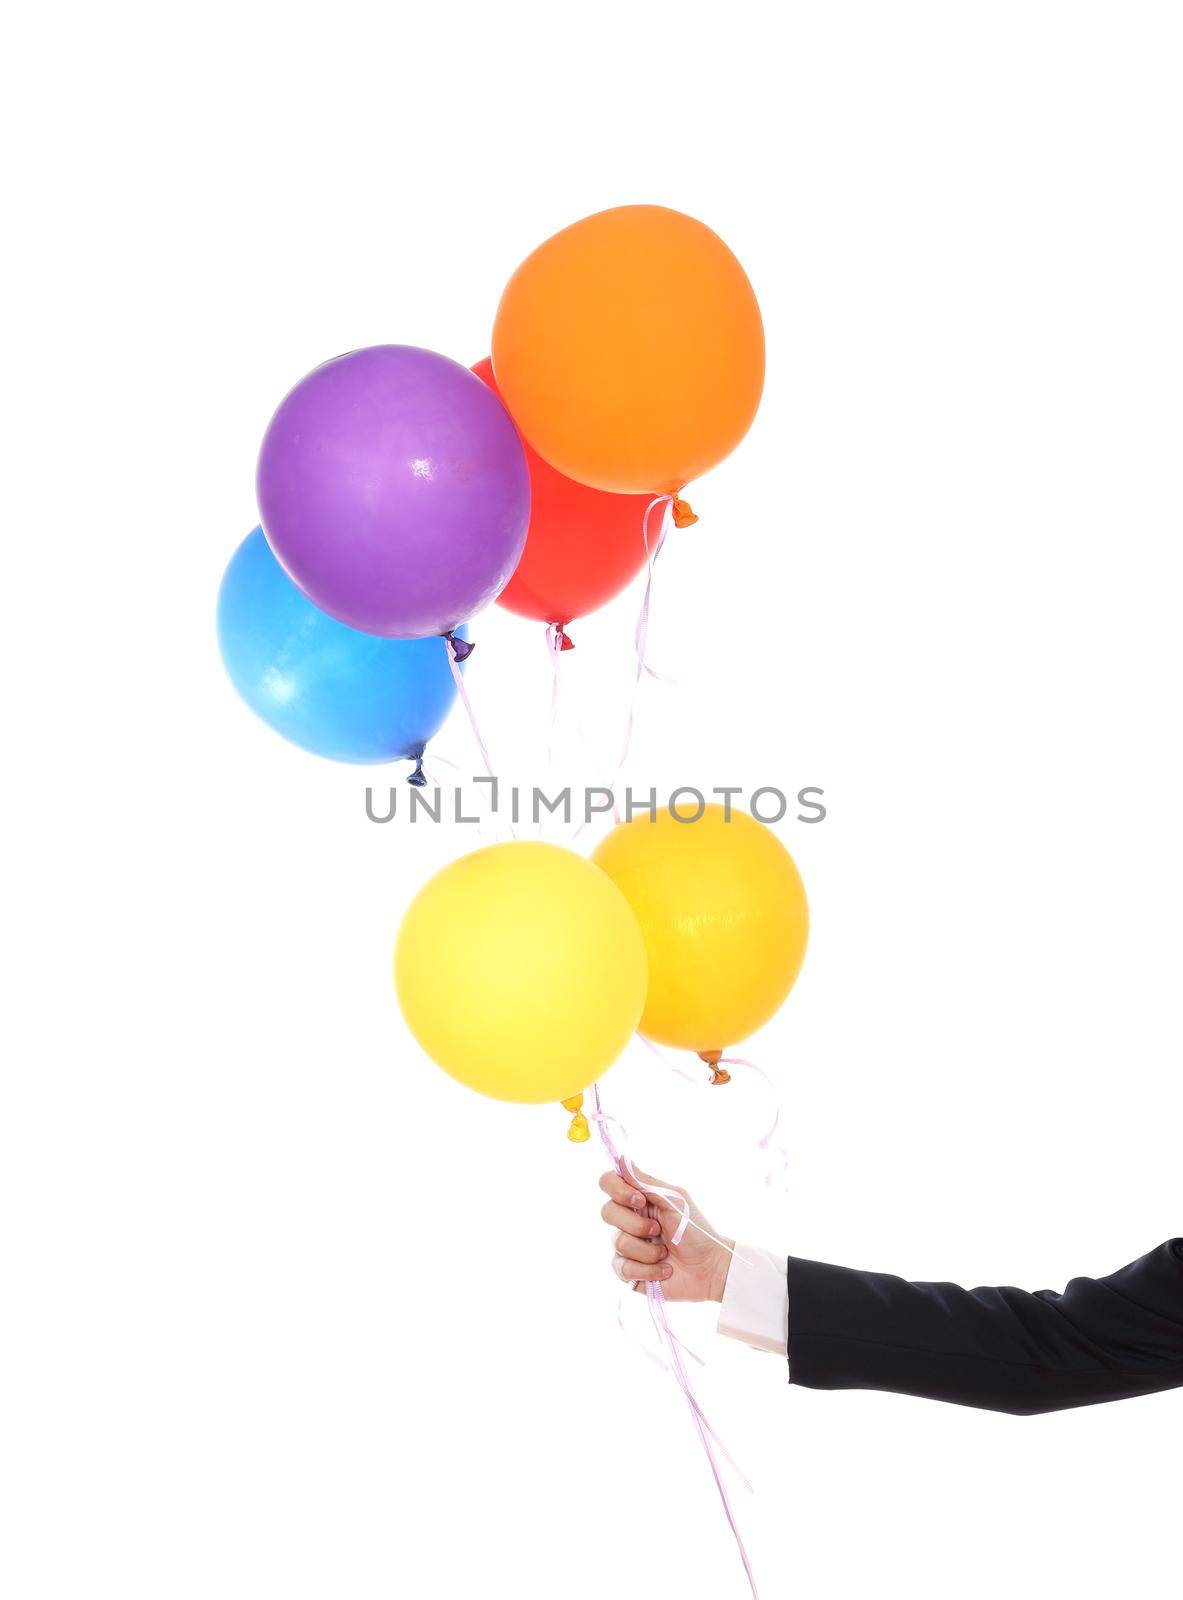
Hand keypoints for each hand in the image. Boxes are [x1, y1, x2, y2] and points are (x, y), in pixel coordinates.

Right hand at [598, 1166, 733, 1302]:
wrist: (709, 1268)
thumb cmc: (695, 1231)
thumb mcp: (675, 1200)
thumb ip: (646, 1182)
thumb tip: (622, 1160)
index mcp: (638, 1199)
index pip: (608, 1183)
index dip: (618, 1190)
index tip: (640, 1200)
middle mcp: (628, 1220)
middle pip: (607, 1212)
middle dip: (636, 1224)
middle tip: (658, 1229)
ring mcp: (626, 1245)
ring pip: (618, 1242)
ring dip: (647, 1250)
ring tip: (666, 1253)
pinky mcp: (628, 1271)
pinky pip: (622, 1268)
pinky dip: (648, 1270)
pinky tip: (664, 1270)